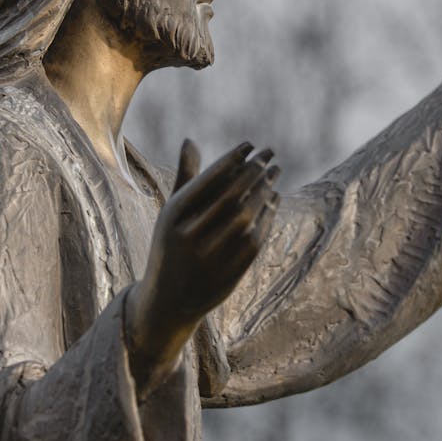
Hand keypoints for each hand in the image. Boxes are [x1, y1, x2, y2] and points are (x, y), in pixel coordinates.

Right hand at [124, 139, 278, 395]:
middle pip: (230, 197)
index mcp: (172, 217)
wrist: (167, 301)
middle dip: (253, 172)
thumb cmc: (172, 245)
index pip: (208, 181)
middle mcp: (188, 237)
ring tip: (274, 173)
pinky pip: (254, 241)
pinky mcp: (227, 277)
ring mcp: (208, 259)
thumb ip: (185, 178)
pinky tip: (274, 199)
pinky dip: (267, 217)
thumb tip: (190, 140)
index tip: (250, 144)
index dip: (231, 160)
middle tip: (269, 155)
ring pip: (245, 218)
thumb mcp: (172, 213)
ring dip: (264, 192)